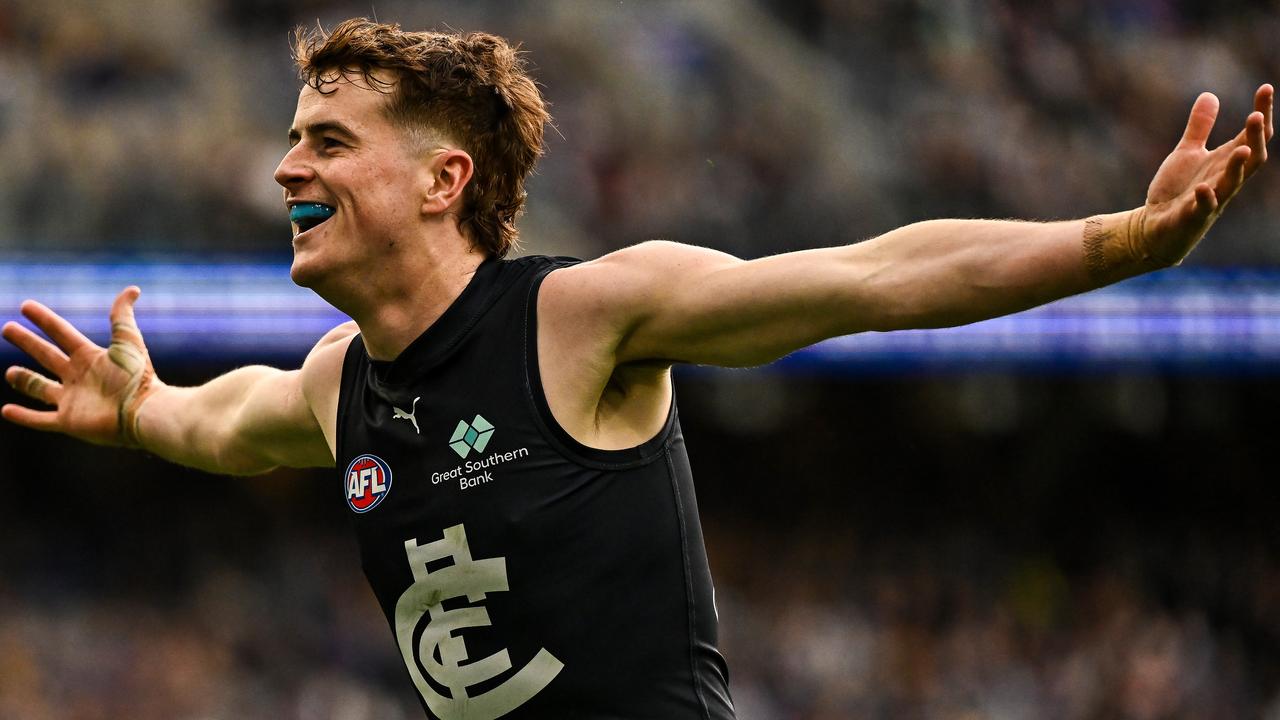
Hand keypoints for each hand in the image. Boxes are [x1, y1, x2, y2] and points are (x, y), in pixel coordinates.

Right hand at [2, 287, 159, 446]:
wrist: (143, 412)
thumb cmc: (138, 378)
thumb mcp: (128, 342)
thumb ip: (122, 316)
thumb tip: (133, 289)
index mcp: (91, 357)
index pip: (61, 333)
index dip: (44, 319)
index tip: (26, 306)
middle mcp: (79, 377)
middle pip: (47, 355)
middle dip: (28, 342)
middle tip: (8, 328)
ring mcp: (72, 400)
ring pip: (41, 388)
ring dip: (25, 381)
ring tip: (10, 373)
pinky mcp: (69, 421)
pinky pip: (40, 419)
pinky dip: (23, 416)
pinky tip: (6, 411)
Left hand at [1141, 83, 1272, 264]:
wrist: (1155, 227)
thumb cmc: (1177, 190)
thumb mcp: (1187, 153)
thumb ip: (1200, 127)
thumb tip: (1209, 94)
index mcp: (1225, 162)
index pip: (1251, 136)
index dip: (1262, 113)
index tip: (1266, 88)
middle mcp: (1224, 179)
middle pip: (1251, 158)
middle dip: (1255, 138)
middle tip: (1256, 115)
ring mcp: (1211, 199)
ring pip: (1232, 184)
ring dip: (1238, 167)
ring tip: (1242, 148)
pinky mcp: (1192, 217)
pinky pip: (1203, 208)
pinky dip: (1205, 198)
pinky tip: (1202, 188)